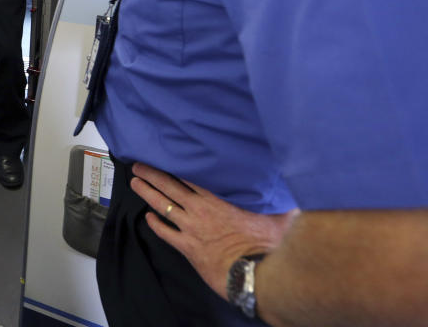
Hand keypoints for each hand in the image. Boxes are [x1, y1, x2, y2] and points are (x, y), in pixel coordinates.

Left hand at [130, 162, 297, 300]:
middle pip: (170, 187)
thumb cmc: (266, 245)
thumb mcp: (278, 215)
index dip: (174, 166)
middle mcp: (200, 211)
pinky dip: (155, 224)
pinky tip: (147, 218)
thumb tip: (294, 190)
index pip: (190, 177)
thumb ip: (280, 200)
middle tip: (138, 165)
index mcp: (218, 199)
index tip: (163, 156)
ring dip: (147, 194)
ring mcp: (190, 229)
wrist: (253, 274)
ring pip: (163, 206)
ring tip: (135, 183)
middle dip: (152, 174)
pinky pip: (165, 233)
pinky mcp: (187, 248)